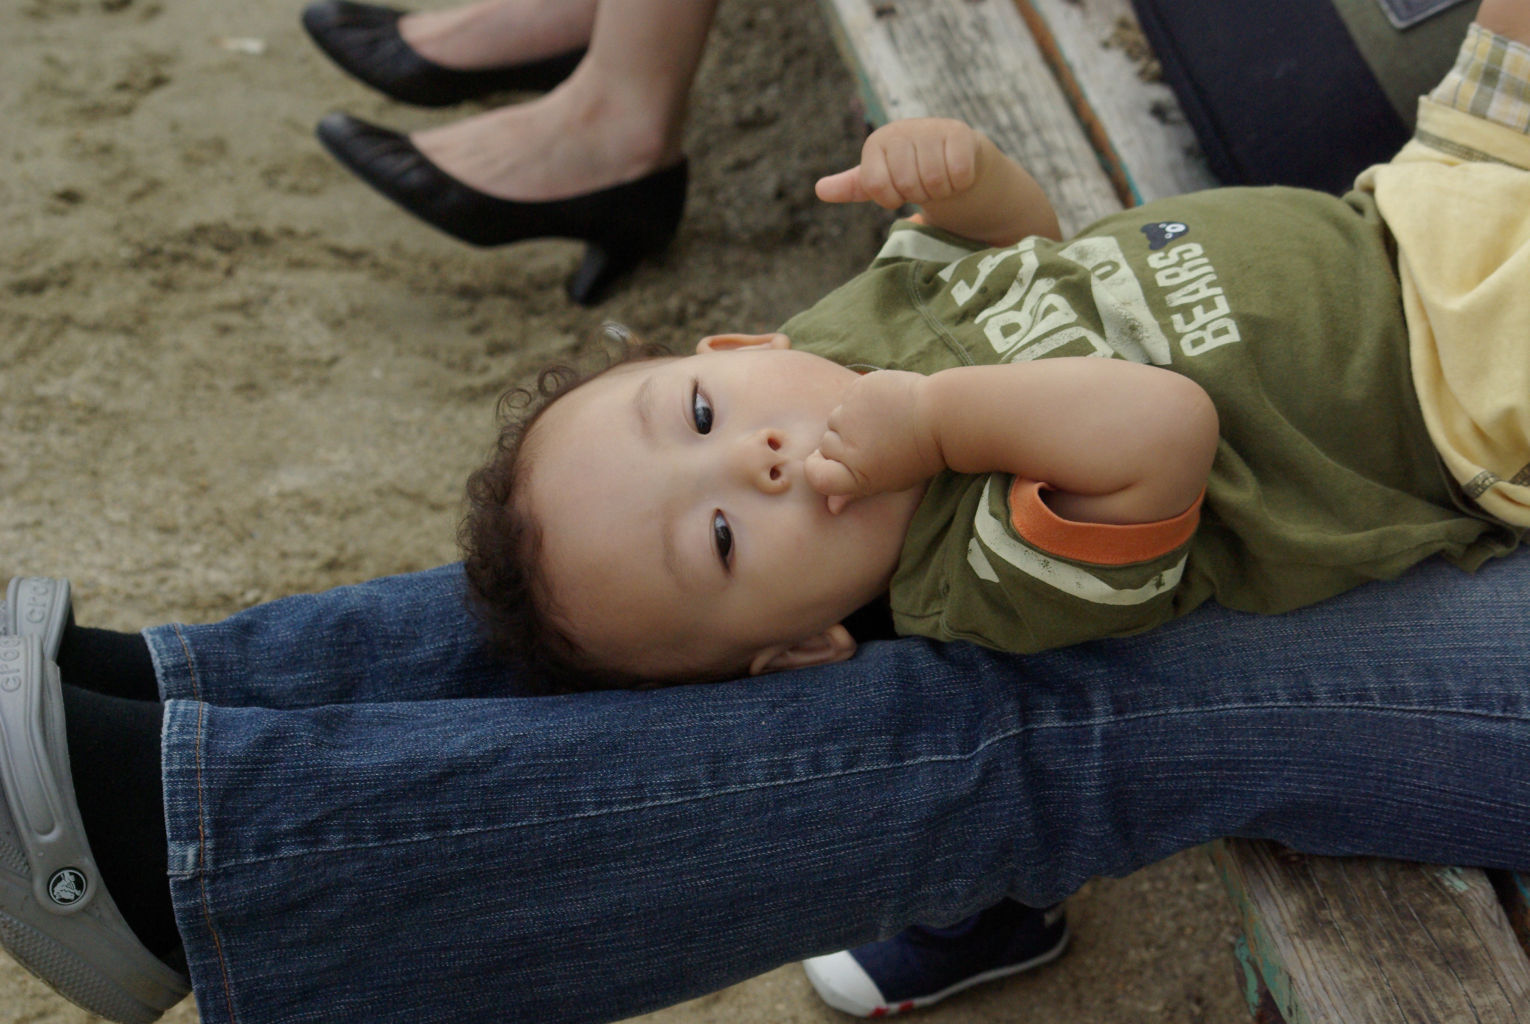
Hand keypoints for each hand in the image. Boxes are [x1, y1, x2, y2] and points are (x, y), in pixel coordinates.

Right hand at [805, 370, 943, 513]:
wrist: (942, 416)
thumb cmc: (919, 455)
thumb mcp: (889, 481)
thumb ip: (855, 491)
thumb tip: (832, 507)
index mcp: (856, 474)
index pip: (815, 474)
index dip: (816, 467)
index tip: (825, 462)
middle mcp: (847, 445)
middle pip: (825, 444)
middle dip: (843, 442)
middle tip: (874, 439)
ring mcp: (849, 415)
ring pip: (835, 418)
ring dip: (850, 420)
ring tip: (882, 420)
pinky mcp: (856, 390)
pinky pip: (848, 397)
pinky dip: (861, 400)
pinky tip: (884, 404)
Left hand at [815, 118, 983, 210]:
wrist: (949, 154)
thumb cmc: (909, 169)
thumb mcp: (879, 178)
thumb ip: (850, 186)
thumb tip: (820, 190)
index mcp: (876, 143)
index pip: (876, 187)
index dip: (890, 198)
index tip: (897, 191)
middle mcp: (900, 130)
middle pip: (907, 184)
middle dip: (918, 195)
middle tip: (922, 185)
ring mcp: (930, 128)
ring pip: (934, 181)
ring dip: (940, 191)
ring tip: (939, 179)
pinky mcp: (959, 132)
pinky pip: (958, 174)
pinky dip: (960, 183)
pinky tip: (956, 173)